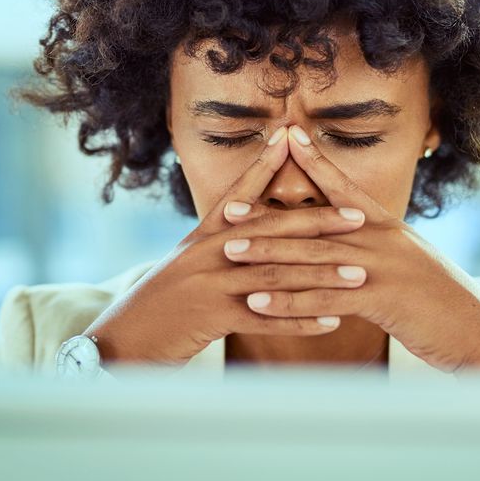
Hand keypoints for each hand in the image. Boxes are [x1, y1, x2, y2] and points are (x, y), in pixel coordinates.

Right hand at [82, 126, 368, 371]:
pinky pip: (265, 317)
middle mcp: (206, 253)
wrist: (120, 341)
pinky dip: (300, 319)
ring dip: (321, 275)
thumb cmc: (157, 307)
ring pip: (275, 274)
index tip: (292, 138)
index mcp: (200, 238)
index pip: (238, 194)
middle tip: (359, 217)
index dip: (264, 165)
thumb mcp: (182, 268)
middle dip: (317, 222)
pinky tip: (332, 321)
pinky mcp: (211, 317)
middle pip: (269, 231)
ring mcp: (208, 284)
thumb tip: (243, 231)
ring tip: (359, 273)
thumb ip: (213, 249)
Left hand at [219, 124, 479, 380]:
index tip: (284, 134)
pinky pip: (324, 300)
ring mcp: (380, 267)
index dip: (313, 159)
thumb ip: (374, 242)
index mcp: (384, 225)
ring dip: (267, 256)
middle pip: (313, 223)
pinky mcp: (381, 300)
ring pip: (312, 259)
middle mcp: (379, 238)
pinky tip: (256, 304)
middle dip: (267, 216)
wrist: (477, 332)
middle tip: (226, 211)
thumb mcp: (406, 260)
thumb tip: (349, 227)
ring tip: (229, 254)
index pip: (342, 185)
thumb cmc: (437, 300)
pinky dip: (287, 303)